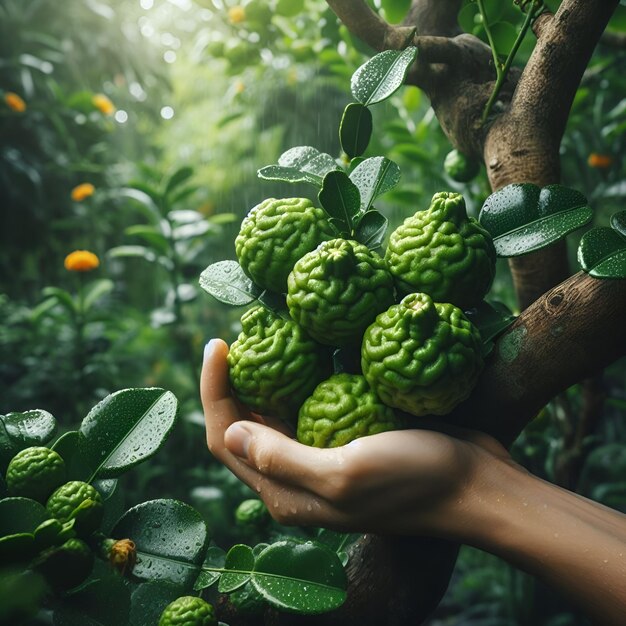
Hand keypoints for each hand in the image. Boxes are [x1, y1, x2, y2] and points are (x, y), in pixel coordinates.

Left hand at [201, 338, 510, 536]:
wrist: (472, 484)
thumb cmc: (411, 479)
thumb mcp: (344, 471)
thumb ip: (282, 458)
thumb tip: (230, 431)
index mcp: (285, 493)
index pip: (225, 439)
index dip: (214, 391)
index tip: (218, 343)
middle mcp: (295, 480)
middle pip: (242, 427)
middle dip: (232, 383)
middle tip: (239, 337)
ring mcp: (320, 460)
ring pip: (273, 416)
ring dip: (263, 380)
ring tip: (264, 339)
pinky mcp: (344, 441)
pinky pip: (306, 409)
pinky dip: (297, 383)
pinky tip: (303, 355)